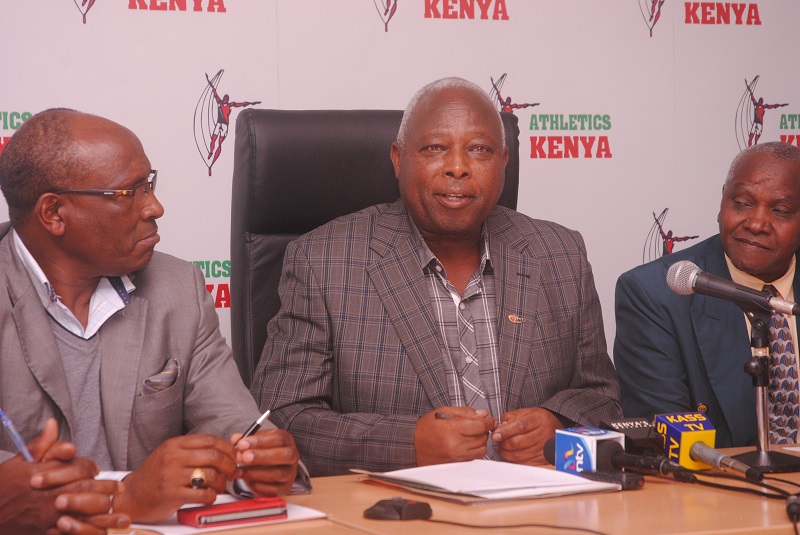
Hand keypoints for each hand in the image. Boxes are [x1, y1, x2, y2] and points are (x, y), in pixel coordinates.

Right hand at [0, 418, 129, 534]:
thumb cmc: (2, 487)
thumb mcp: (18, 462)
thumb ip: (40, 445)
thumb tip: (53, 423)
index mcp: (45, 475)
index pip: (76, 468)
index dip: (90, 468)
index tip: (97, 470)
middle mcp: (49, 495)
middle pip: (85, 490)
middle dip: (106, 489)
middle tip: (120, 490)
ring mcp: (48, 516)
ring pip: (82, 515)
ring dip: (106, 517)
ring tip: (125, 518)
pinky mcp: (45, 532)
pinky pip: (71, 534)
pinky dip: (87, 533)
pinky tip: (102, 534)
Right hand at [112, 434, 236, 522]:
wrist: (131, 496)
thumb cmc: (155, 476)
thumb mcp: (171, 455)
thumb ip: (193, 451)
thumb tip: (225, 451)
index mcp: (175, 445)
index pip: (210, 440)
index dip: (228, 448)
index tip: (234, 456)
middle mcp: (173, 457)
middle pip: (213, 456)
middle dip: (229, 465)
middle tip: (231, 472)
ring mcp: (171, 476)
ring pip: (210, 475)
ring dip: (221, 483)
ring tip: (219, 487)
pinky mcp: (171, 494)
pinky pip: (202, 494)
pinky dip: (211, 496)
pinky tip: (209, 496)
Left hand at [231, 429, 298, 495]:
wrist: (269, 467)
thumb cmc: (262, 451)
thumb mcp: (254, 441)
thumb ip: (244, 440)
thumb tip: (236, 440)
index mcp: (286, 440)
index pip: (278, 438)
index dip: (259, 442)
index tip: (242, 444)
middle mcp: (292, 456)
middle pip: (284, 455)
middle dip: (262, 456)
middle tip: (244, 457)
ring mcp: (290, 473)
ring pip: (278, 474)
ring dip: (256, 473)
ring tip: (240, 471)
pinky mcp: (285, 488)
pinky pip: (274, 489)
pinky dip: (259, 486)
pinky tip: (247, 480)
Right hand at [413, 407, 495, 465]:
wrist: (413, 444)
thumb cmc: (427, 427)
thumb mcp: (444, 412)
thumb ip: (465, 412)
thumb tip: (483, 414)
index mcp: (452, 429)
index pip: (481, 426)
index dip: (489, 421)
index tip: (491, 420)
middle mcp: (456, 445)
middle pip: (483, 437)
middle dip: (483, 430)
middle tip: (477, 425)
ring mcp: (457, 456)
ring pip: (482, 449)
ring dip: (480, 441)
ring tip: (471, 435)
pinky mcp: (457, 464)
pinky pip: (474, 458)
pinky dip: (475, 450)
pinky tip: (467, 444)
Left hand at [492, 408, 561, 464]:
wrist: (556, 428)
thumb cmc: (539, 420)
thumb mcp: (526, 412)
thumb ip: (511, 417)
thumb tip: (499, 426)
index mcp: (539, 420)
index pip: (520, 426)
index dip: (506, 431)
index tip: (495, 435)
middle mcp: (543, 434)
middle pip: (518, 442)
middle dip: (503, 442)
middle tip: (497, 440)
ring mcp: (543, 449)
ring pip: (519, 455)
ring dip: (506, 452)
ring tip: (501, 446)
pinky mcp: (542, 459)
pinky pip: (523, 463)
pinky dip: (513, 459)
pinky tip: (509, 454)